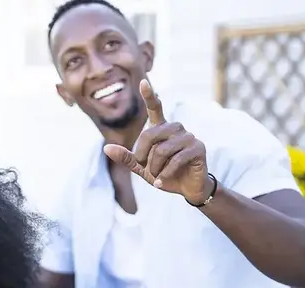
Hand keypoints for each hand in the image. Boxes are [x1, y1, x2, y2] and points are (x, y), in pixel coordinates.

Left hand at [103, 79, 212, 204]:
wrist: (187, 189)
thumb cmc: (164, 174)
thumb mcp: (142, 167)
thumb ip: (127, 157)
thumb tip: (106, 148)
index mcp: (162, 129)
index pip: (155, 108)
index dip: (149, 95)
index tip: (143, 82)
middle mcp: (175, 128)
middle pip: (150, 134)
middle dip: (142, 155)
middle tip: (144, 169)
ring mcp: (188, 136)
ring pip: (163, 149)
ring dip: (155, 167)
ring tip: (157, 176)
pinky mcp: (198, 148)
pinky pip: (176, 159)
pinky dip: (165, 174)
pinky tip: (162, 182)